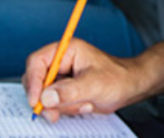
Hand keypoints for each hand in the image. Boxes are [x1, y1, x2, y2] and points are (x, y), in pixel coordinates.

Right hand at [22, 39, 149, 122]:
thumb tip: (46, 97)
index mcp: (66, 51)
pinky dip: (67, 110)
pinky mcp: (65, 91)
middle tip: (54, 113)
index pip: (37, 62)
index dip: (33, 81)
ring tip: (84, 104)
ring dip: (62, 106)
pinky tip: (84, 106)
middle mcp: (61, 62)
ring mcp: (62, 77)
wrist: (130, 88)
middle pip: (37, 80)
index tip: (35, 100)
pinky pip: (55, 104)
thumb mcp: (94, 84)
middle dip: (46, 99)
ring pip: (45, 96)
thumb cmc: (117, 78)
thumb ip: (70, 91)